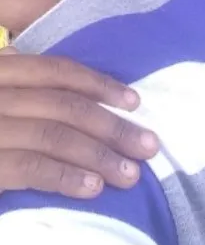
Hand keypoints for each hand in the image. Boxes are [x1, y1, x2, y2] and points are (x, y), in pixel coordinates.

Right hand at [0, 48, 157, 198]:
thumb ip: (5, 76)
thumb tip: (21, 56)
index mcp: (0, 72)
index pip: (58, 71)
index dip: (100, 85)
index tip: (135, 102)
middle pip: (66, 106)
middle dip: (113, 127)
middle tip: (149, 146)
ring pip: (56, 137)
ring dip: (100, 156)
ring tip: (131, 174)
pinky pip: (34, 169)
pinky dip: (67, 178)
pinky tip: (95, 188)